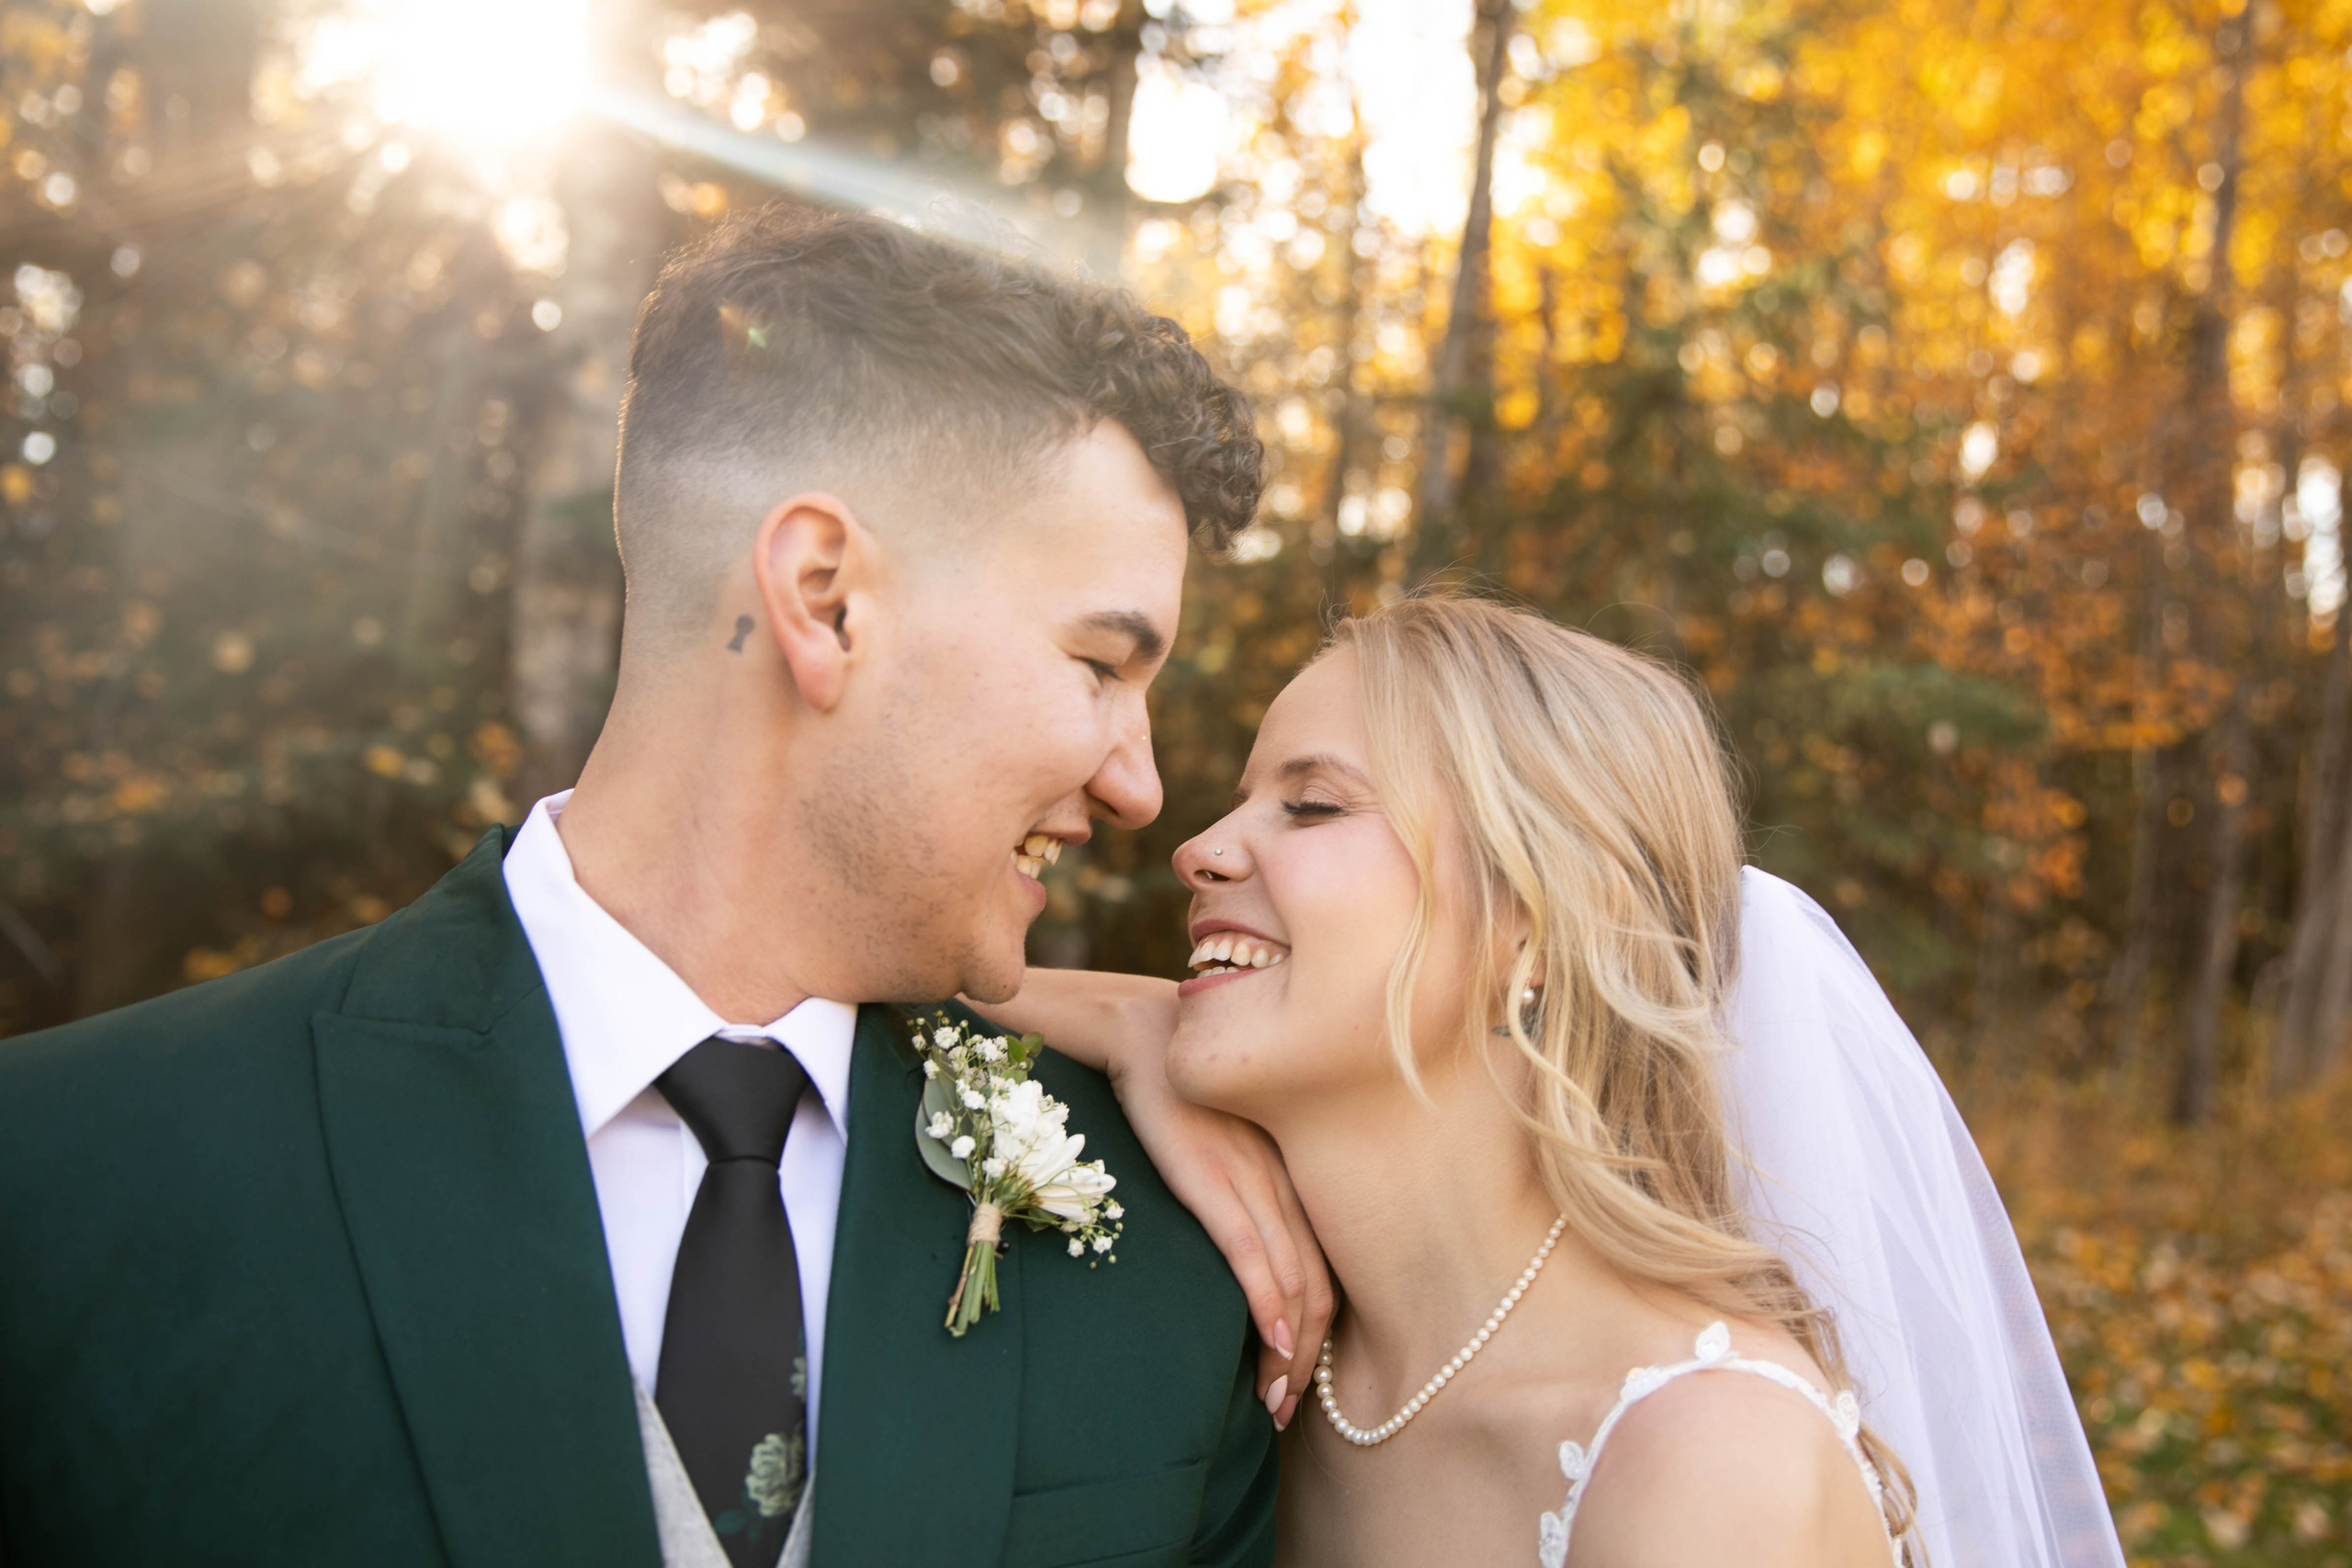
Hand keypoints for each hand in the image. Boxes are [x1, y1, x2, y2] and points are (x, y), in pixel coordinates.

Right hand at [1106, 1039, 1331, 1430]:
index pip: (1325, 1275)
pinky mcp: (1213, 1175)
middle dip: (1308, 1363)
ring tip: (1274, 1402)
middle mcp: (1287, 1184)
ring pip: (1292, 1281)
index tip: (1300, 1386)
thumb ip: (1249, 1195)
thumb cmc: (1185, 1093)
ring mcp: (1254, 1180)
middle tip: (1287, 1413)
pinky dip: (1266, 1301)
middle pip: (1318, 1290)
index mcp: (1295, 1181)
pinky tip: (1273, 1339)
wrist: (1149, 1034)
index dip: (1320, 1339)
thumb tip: (1248, 1259)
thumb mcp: (1232, 1146)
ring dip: (1287, 1351)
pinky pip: (1250, 1248)